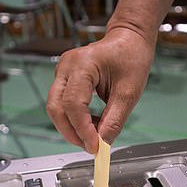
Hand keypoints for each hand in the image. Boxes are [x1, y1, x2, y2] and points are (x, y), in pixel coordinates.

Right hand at [46, 28, 154, 153]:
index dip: (82, 129)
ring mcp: (62, 71)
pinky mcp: (64, 78)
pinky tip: (91, 124)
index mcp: (83, 64)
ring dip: (71, 127)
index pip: (73, 104)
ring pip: (55, 108)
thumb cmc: (131, 57)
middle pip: (56, 108)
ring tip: (94, 136)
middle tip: (90, 147)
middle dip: (71, 132)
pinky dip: (74, 119)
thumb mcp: (129, 92)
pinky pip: (61, 104)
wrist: (129, 39)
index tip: (95, 146)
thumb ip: (114, 120)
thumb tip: (103, 142)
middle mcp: (66, 66)